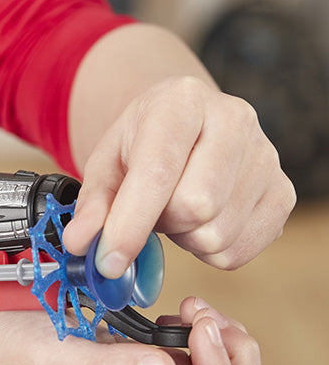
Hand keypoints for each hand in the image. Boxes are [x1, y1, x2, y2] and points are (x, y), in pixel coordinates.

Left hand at [63, 76, 296, 277]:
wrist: (185, 125)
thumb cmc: (142, 143)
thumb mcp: (106, 162)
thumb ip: (93, 203)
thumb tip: (80, 243)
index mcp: (181, 102)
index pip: (158, 173)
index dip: (129, 225)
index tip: (108, 262)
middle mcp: (234, 120)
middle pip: (196, 208)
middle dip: (163, 223)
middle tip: (154, 209)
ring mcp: (266, 156)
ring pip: (217, 235)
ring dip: (185, 238)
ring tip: (178, 209)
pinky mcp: (283, 193)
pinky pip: (239, 251)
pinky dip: (210, 250)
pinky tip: (202, 221)